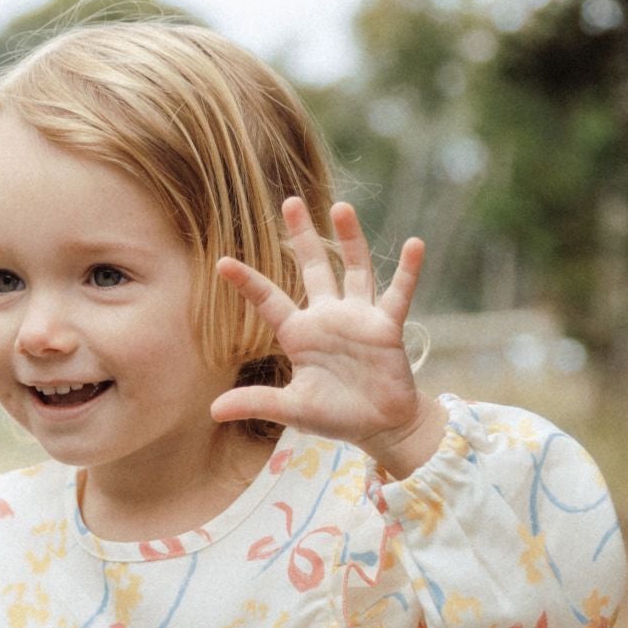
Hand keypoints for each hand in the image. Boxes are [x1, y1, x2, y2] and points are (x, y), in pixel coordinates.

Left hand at [212, 197, 442, 478]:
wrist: (381, 426)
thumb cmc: (336, 415)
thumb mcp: (293, 409)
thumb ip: (257, 402)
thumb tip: (212, 410)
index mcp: (300, 333)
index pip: (269, 301)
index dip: (247, 283)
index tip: (222, 262)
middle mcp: (328, 317)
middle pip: (313, 267)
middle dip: (302, 236)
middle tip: (291, 201)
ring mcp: (359, 317)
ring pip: (354, 269)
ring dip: (350, 239)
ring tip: (341, 207)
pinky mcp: (387, 326)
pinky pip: (399, 294)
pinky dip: (408, 271)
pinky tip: (415, 244)